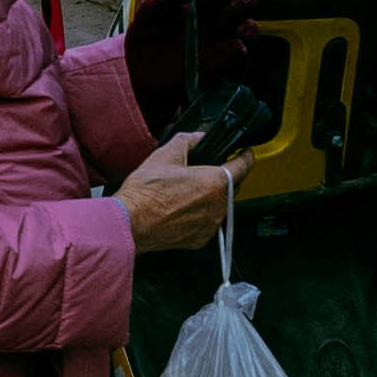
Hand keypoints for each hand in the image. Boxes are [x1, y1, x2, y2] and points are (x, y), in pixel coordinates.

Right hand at [125, 136, 238, 253]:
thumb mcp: (165, 154)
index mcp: (214, 182)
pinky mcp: (201, 239)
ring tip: (188, 189)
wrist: (131, 223)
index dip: (245, 156)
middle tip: (205, 169)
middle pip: (232, 186)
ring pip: (221, 205)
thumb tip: (198, 137)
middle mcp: (218, 206)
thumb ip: (188, 140)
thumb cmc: (146, 192)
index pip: (243, 166)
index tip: (245, 152)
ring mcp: (211, 225)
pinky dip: (202, 213)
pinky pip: (209, 221)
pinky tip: (182, 207)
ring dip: (212, 195)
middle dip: (224, 176)